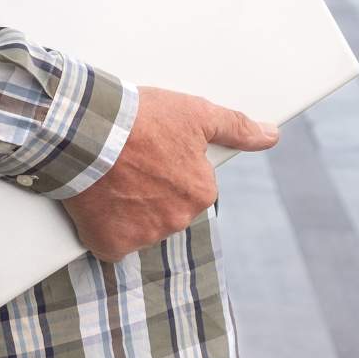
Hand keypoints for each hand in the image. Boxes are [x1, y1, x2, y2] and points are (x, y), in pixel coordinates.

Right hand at [60, 87, 278, 262]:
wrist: (88, 130)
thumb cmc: (140, 118)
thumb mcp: (194, 112)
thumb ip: (236, 127)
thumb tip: (271, 135)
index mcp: (200, 192)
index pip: (192, 185)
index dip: (170, 165)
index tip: (153, 150)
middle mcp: (177, 220)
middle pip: (166, 207)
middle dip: (151, 187)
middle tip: (131, 160)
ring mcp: (143, 236)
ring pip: (140, 224)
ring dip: (128, 205)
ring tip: (111, 173)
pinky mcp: (112, 244)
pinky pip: (113, 241)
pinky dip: (106, 225)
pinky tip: (99, 199)